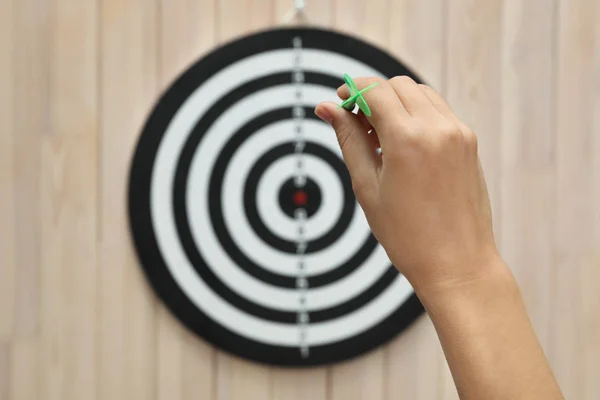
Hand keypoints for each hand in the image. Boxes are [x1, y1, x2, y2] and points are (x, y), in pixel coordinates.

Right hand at [315, 76, 500, 290]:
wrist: (457, 264)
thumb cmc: (407, 235)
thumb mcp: (367, 186)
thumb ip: (349, 140)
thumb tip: (326, 108)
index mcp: (408, 139)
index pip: (375, 90)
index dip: (351, 88)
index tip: (338, 99)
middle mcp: (438, 128)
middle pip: (397, 86)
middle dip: (372, 94)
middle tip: (355, 122)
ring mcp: (459, 133)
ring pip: (420, 94)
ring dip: (396, 102)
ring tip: (379, 136)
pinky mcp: (469, 143)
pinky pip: (439, 111)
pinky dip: (417, 114)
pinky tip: (403, 144)